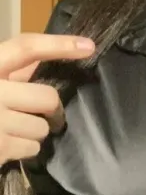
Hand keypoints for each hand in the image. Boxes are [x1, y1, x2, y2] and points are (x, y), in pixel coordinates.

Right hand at [0, 33, 94, 166]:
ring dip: (35, 132)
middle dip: (52, 110)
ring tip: (15, 130)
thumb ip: (11, 72)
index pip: (25, 48)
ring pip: (42, 128)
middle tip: (48, 115)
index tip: (88, 46)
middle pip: (48, 98)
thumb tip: (46, 60)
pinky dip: (25, 149)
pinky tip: (8, 144)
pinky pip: (33, 148)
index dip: (58, 45)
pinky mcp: (0, 147)